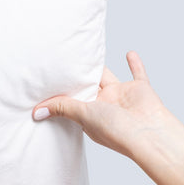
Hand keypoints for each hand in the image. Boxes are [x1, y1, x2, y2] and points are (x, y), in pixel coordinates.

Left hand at [31, 51, 172, 158]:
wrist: (148, 132)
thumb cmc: (116, 130)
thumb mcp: (83, 115)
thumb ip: (62, 108)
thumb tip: (35, 112)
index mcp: (90, 116)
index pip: (73, 101)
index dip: (63, 93)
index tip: (50, 81)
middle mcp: (105, 106)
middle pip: (89, 86)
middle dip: (79, 75)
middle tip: (66, 60)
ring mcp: (122, 97)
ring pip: (108, 77)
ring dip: (101, 67)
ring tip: (89, 52)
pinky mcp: (140, 89)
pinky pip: (138, 73)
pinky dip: (135, 63)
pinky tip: (129, 53)